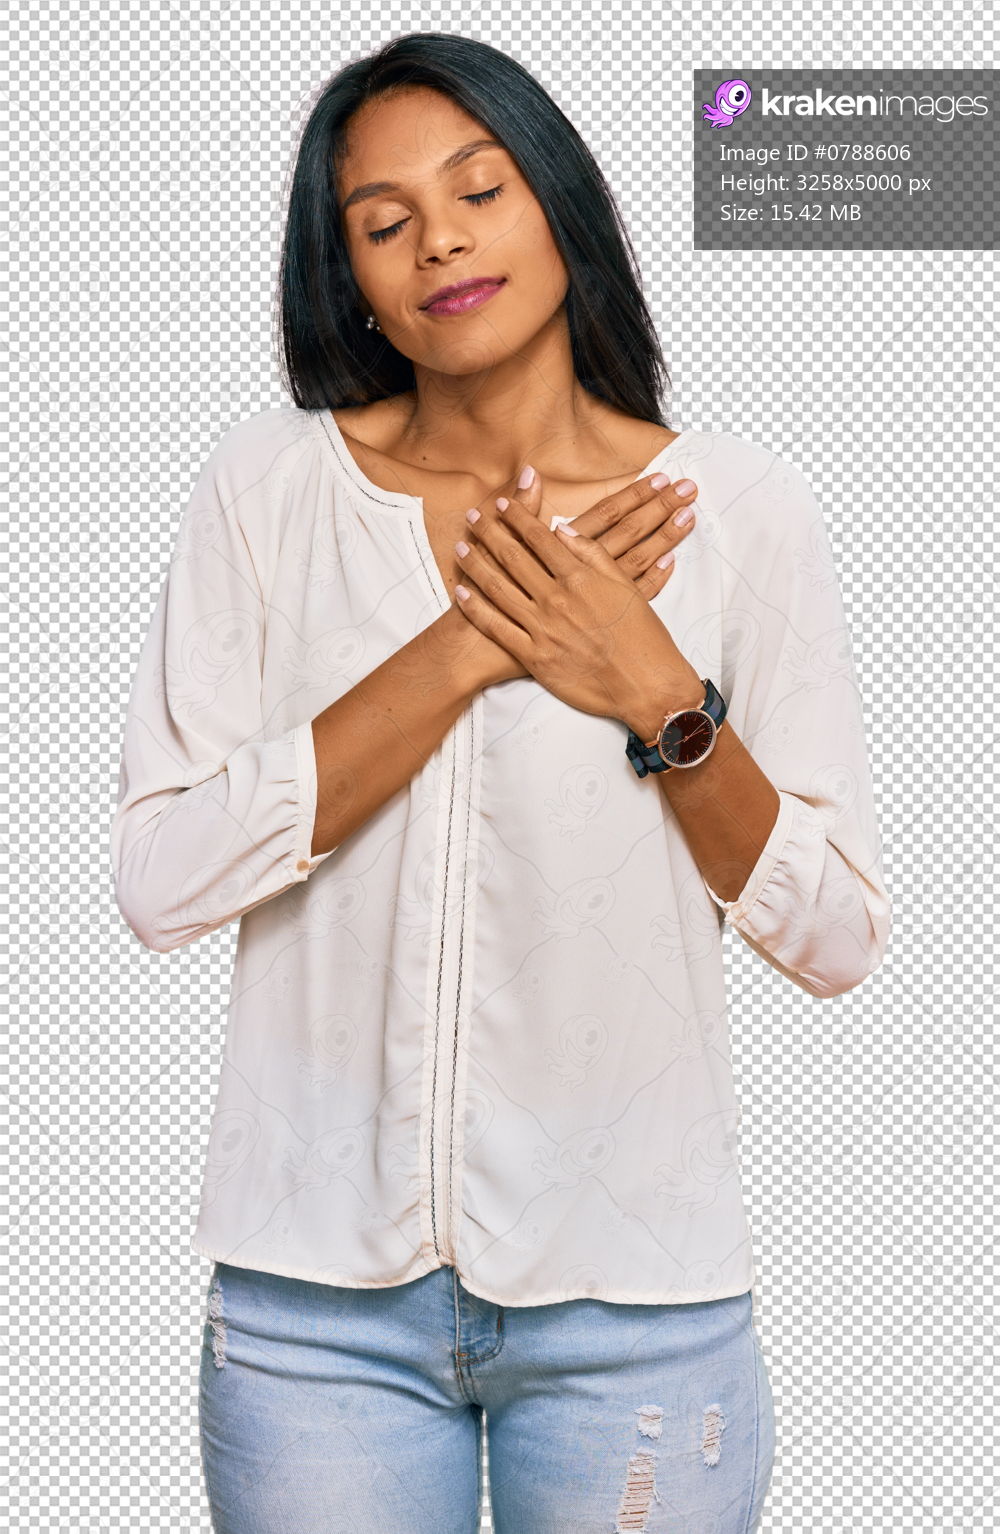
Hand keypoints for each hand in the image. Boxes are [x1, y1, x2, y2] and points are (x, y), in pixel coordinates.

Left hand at [453, 468, 703, 739]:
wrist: (646, 685)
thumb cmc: (643, 637)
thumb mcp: (628, 587)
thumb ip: (594, 556)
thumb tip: (563, 531)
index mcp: (580, 578)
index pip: (539, 538)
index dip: (517, 518)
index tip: (502, 503)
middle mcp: (556, 599)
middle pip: (513, 558)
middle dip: (489, 534)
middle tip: (472, 518)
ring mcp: (542, 628)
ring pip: (498, 588)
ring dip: (476, 565)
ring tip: (461, 548)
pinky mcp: (534, 656)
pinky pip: (497, 627)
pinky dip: (475, 608)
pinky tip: (461, 592)